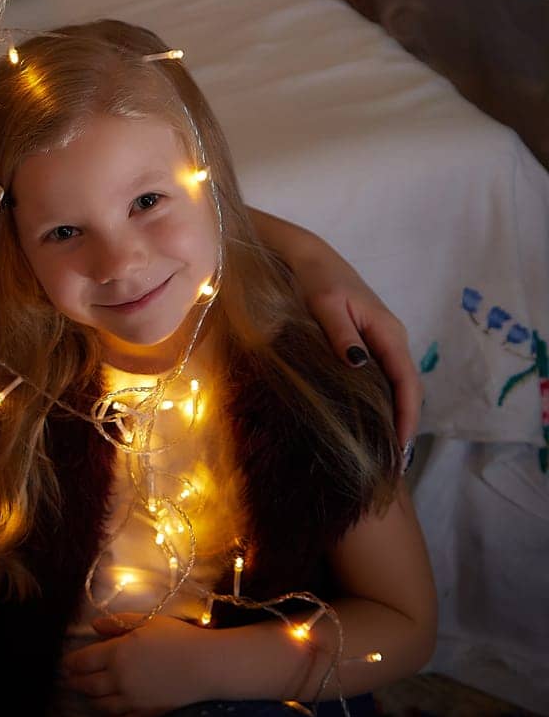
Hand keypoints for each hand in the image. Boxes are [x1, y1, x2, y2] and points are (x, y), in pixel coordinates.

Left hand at [60, 612, 212, 716]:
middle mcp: (120, 678)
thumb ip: (117, 623)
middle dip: (75, 682)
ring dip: (90, 699)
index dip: (70, 663)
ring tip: (87, 693)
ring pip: (101, 704)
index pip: (83, 661)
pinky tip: (109, 712)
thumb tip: (95, 625)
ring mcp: (132, 699)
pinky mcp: (147, 713)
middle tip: (69, 680)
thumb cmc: (178, 638)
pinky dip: (110, 716)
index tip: (65, 663)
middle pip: (87, 684)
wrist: (208, 666)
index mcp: (117, 653)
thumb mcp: (147, 621)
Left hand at [292, 246, 421, 450]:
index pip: (407, 382)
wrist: (308, 256)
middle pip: (406, 387)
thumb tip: (359, 365)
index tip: (401, 446)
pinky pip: (380, 375)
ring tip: (382, 447)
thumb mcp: (326, 305)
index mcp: (388, 332)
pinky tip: (369, 417)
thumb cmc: (316, 278)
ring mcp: (380, 339)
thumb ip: (342, 335)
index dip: (408, 415)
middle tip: (392, 460)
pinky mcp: (366, 340)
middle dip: (404, 422)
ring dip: (393, 413)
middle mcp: (392, 338)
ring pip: (394, 383)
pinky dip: (381, 398)